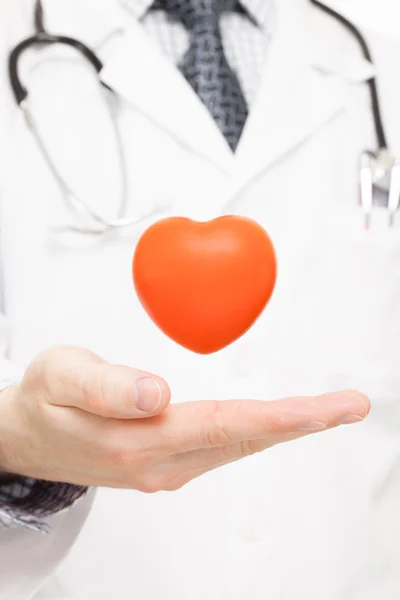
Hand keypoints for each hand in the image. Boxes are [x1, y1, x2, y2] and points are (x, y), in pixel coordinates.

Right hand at [0, 347, 369, 491]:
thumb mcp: (60, 376)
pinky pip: (224, 447)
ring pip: (239, 446)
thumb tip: (156, 394)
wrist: (25, 436)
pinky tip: (274, 423)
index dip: (284, 417)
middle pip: (245, 440)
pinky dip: (258, 432)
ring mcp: (165, 468)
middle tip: (350, 405)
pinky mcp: (166, 463)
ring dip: (285, 428)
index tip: (329, 409)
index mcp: (136, 440)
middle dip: (303, 422)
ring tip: (325, 411)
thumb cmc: (43, 401)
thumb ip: (107, 386)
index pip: (227, 425)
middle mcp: (158, 463)